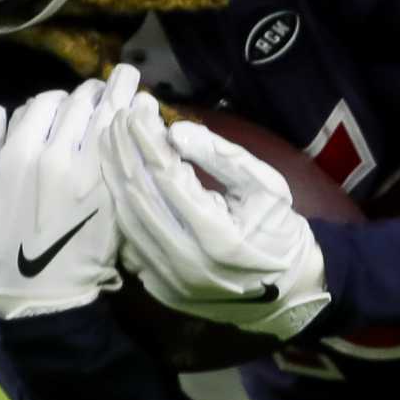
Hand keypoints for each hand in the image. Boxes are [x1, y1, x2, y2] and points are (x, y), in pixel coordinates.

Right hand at [0, 67, 142, 319]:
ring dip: (123, 92)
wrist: (39, 289)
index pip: (47, 101)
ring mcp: (90, 172)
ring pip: (111, 112)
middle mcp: (55, 155)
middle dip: (94, 91)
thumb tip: (1, 112)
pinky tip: (145, 112)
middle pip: (82, 102)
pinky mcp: (116, 188)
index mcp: (18, 152)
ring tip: (131, 83)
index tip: (69, 105)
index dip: (59, 98)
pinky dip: (140, 120)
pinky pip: (132, 141)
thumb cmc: (0, 242)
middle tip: (104, 91)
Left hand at [98, 97, 328, 342]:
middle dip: (125, 151)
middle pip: (139, 196)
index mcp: (217, 236)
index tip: (138, 108)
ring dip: (116, 176)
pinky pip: (129, 240)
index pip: (167, 178)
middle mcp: (186, 263)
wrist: (287, 291)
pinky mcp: (159, 288)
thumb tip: (176, 130)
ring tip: (112, 140)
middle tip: (119, 116)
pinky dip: (121, 206)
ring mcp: (168, 280)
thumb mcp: (265, 185)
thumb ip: (222, 157)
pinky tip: (117, 179)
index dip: (148, 139)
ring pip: (127, 219)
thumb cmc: (279, 230)